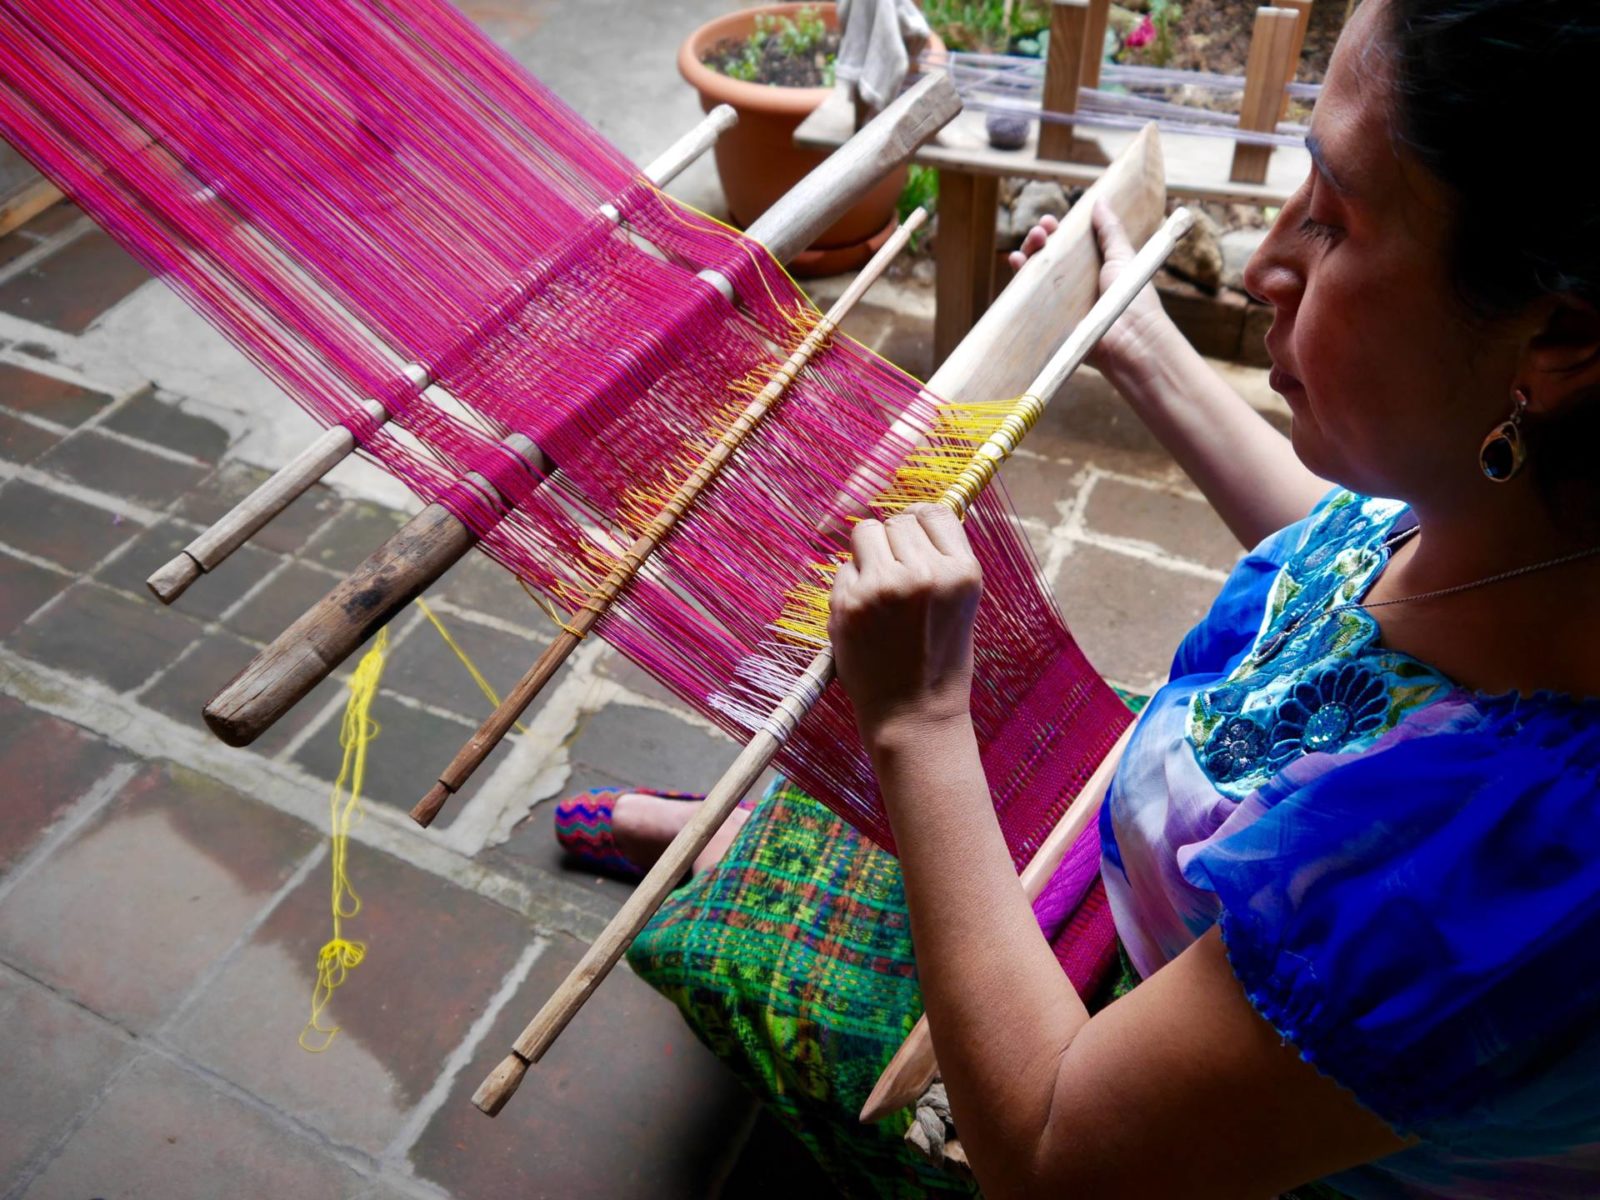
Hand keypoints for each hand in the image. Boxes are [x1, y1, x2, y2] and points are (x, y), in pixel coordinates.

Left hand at [829, 504, 981, 739]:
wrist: (914, 715)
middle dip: (892, 543)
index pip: (934, 512)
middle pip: (897, 522)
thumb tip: (910, 516)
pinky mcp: (849, 603)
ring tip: (879, 591)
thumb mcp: (960, 603)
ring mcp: (884, 586)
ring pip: (865, 532)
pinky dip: (850, 586)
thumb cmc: (938, 659)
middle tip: (896, 579)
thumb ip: (940, 559)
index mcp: (962, 572)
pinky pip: (843, 569)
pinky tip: (866, 617)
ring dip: (868, 554)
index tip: (910, 531)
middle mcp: (925, 574)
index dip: (918, 519)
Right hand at [1006, 199, 1173, 377]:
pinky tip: (1016, 264)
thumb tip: (1099, 200)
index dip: (1056, 233)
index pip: (1068, 246)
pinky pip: (1030, 302)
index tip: (1049, 222)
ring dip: (1028, 257)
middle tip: (1039, 232)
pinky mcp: (1051, 323)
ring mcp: (1062, 305)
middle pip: (1048, 259)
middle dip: (1039, 241)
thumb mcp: (1122, 256)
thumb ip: (1110, 230)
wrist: (1132, 340)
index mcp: (1093, 269)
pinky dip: (1019, 283)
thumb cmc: (1133, 299)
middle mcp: (1076, 286)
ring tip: (1027, 247)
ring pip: (1036, 277)